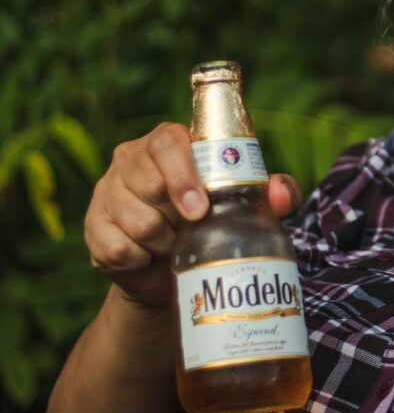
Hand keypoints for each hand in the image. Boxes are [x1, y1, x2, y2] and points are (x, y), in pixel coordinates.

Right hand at [84, 122, 301, 307]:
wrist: (175, 270)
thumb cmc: (216, 221)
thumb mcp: (250, 205)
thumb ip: (275, 192)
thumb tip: (280, 194)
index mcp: (167, 142)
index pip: (166, 143)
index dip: (183, 175)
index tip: (201, 209)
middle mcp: (130, 160)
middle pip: (150, 184)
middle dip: (178, 217)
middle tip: (194, 228)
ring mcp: (106, 192)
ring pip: (137, 221)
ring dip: (165, 242)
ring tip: (176, 243)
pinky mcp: (93, 227)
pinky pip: (118, 248)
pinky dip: (143, 260)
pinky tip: (151, 256)